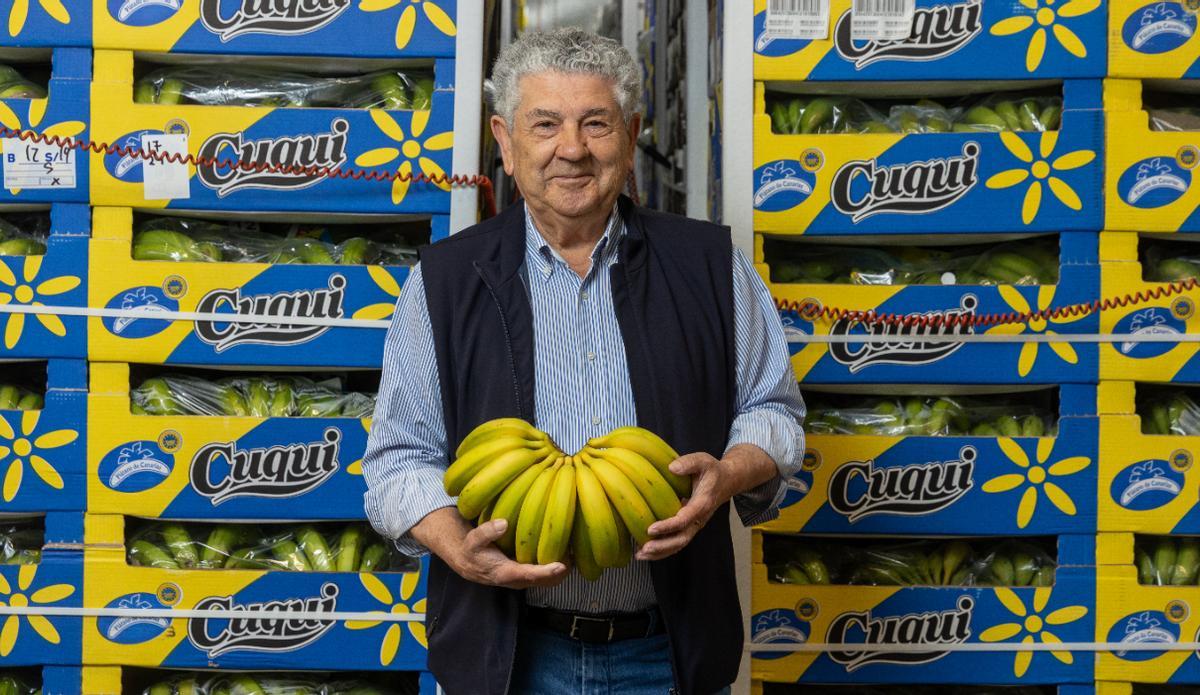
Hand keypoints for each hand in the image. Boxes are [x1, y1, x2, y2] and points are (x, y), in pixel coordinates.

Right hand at [450, 519, 569, 588]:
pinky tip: (567, 550)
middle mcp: (517, 580)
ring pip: (549, 581)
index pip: (529, 575)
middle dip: (562, 571)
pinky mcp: (528, 577)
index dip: (546, 572)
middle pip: (545, 581)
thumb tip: (504, 523)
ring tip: (576, 549)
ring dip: (563, 570)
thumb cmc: (473, 550)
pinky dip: (559, 567)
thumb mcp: (473, 540)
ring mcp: (524, 580)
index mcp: (504, 573)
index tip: (561, 565)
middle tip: (576, 551)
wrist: (469, 563)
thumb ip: (486, 532)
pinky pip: (547, 576)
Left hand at [636, 452, 737, 560]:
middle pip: (682, 539)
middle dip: (663, 546)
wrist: (727, 481)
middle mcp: (699, 519)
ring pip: (679, 544)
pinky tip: (645, 552)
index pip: (685, 520)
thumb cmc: (712, 471)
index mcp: (702, 504)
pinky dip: (662, 550)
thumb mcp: (703, 460)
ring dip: (660, 552)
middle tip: (644, 548)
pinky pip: (677, 542)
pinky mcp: (689, 527)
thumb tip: (672, 468)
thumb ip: (689, 463)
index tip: (651, 529)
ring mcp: (695, 525)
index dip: (668, 526)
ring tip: (640, 555)